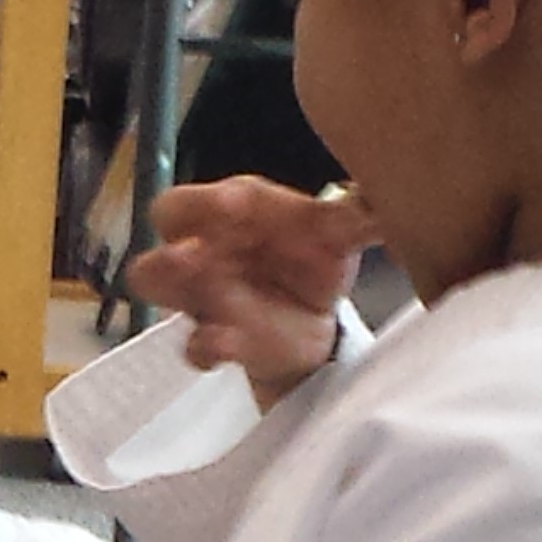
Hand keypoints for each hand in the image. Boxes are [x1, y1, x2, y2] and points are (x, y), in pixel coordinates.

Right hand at [128, 175, 376, 398]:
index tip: (236, 205)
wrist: (317, 316)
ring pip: (157, 280)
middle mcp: (206, 243)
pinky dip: (208, 346)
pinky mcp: (215, 338)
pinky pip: (195, 344)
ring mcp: (203, 291)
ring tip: (208, 291)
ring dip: (175, 284)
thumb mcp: (336, 232)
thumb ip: (355, 215)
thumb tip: (383, 200)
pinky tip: (225, 344)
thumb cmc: (313, 257)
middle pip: (165, 227)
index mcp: (234, 208)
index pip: (199, 195)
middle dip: (177, 232)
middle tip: (197, 252)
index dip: (209, 199)